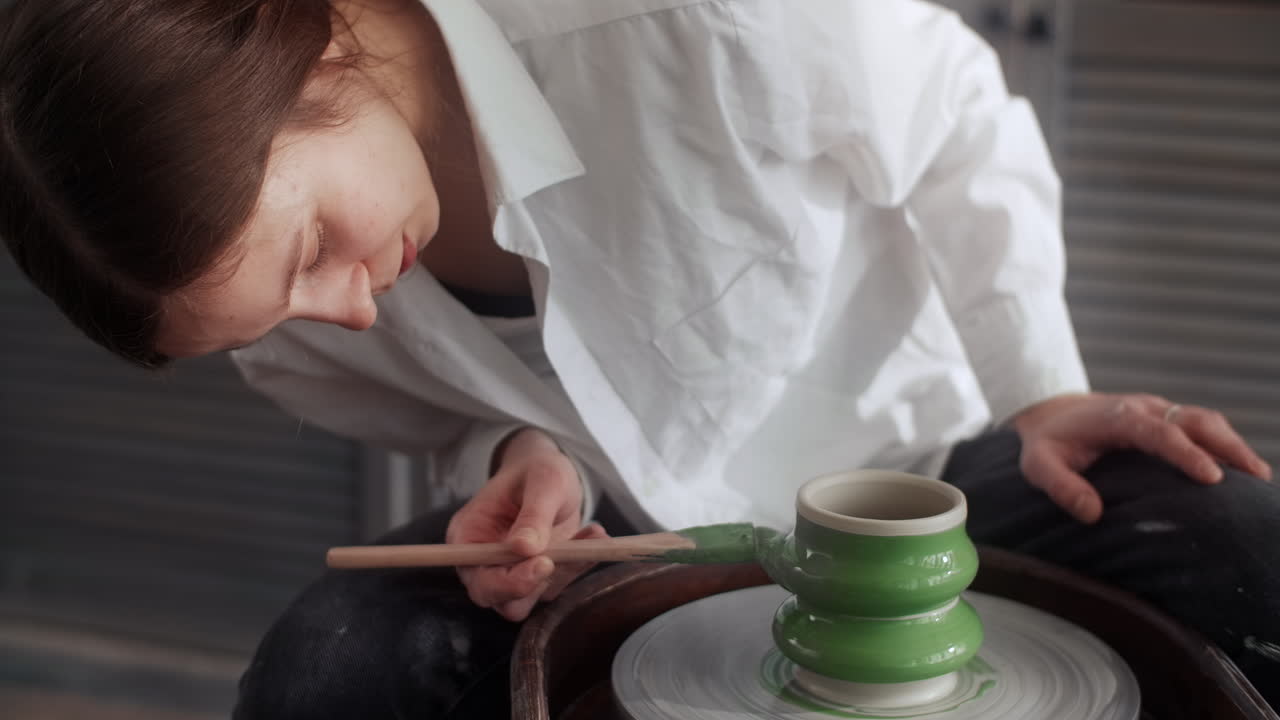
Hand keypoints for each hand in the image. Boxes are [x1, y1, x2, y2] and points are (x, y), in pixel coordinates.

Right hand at [446, 428, 607, 620]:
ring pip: (536, 598)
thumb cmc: (536, 471)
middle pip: (503, 602)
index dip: (508, 583)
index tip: (544, 562)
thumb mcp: (543, 480)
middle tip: (570, 553)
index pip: (479, 579)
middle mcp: (484, 562)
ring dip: (566, 571)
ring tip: (591, 534)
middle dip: (538, 583)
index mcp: (469, 537)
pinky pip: (559, 584)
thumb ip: (534, 514)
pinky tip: (594, 534)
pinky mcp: (538, 577)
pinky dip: (581, 563)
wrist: (550, 474)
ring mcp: (511, 572)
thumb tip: (525, 548)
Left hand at [1011, 392, 1271, 523]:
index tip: (1212, 477)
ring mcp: (1157, 410)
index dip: (1186, 453)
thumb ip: (1061, 486)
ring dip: (1233, 444)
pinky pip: (1201, 425)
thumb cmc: (1047, 442)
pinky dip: (1224, 443)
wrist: (1048, 411)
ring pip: (1204, 420)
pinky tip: (1240, 470)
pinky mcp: (1165, 417)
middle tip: (1255, 478)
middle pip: (1195, 420)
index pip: (1159, 432)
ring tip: (1258, 478)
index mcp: (1117, 418)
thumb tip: (1092, 513)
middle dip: (1228, 446)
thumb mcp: (1038, 465)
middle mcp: (1144, 409)